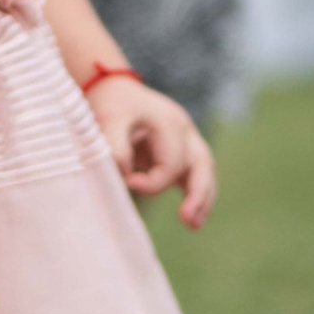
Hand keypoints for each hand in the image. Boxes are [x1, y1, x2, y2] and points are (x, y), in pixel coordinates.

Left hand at [85, 75, 216, 228]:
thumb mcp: (108, 120)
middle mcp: (184, 130)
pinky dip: (196, 193)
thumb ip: (115, 148)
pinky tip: (193, 218)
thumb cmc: (112, 104)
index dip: (151, 182)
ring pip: (204, 170)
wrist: (113, 89)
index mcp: (169, 122)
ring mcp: (185, 139)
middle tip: (187, 220)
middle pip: (203, 164)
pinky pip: (195, 173)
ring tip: (194, 224)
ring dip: (202, 197)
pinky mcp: (180, 150)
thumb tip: (127, 178)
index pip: (171, 164)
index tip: (127, 183)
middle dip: (198, 194)